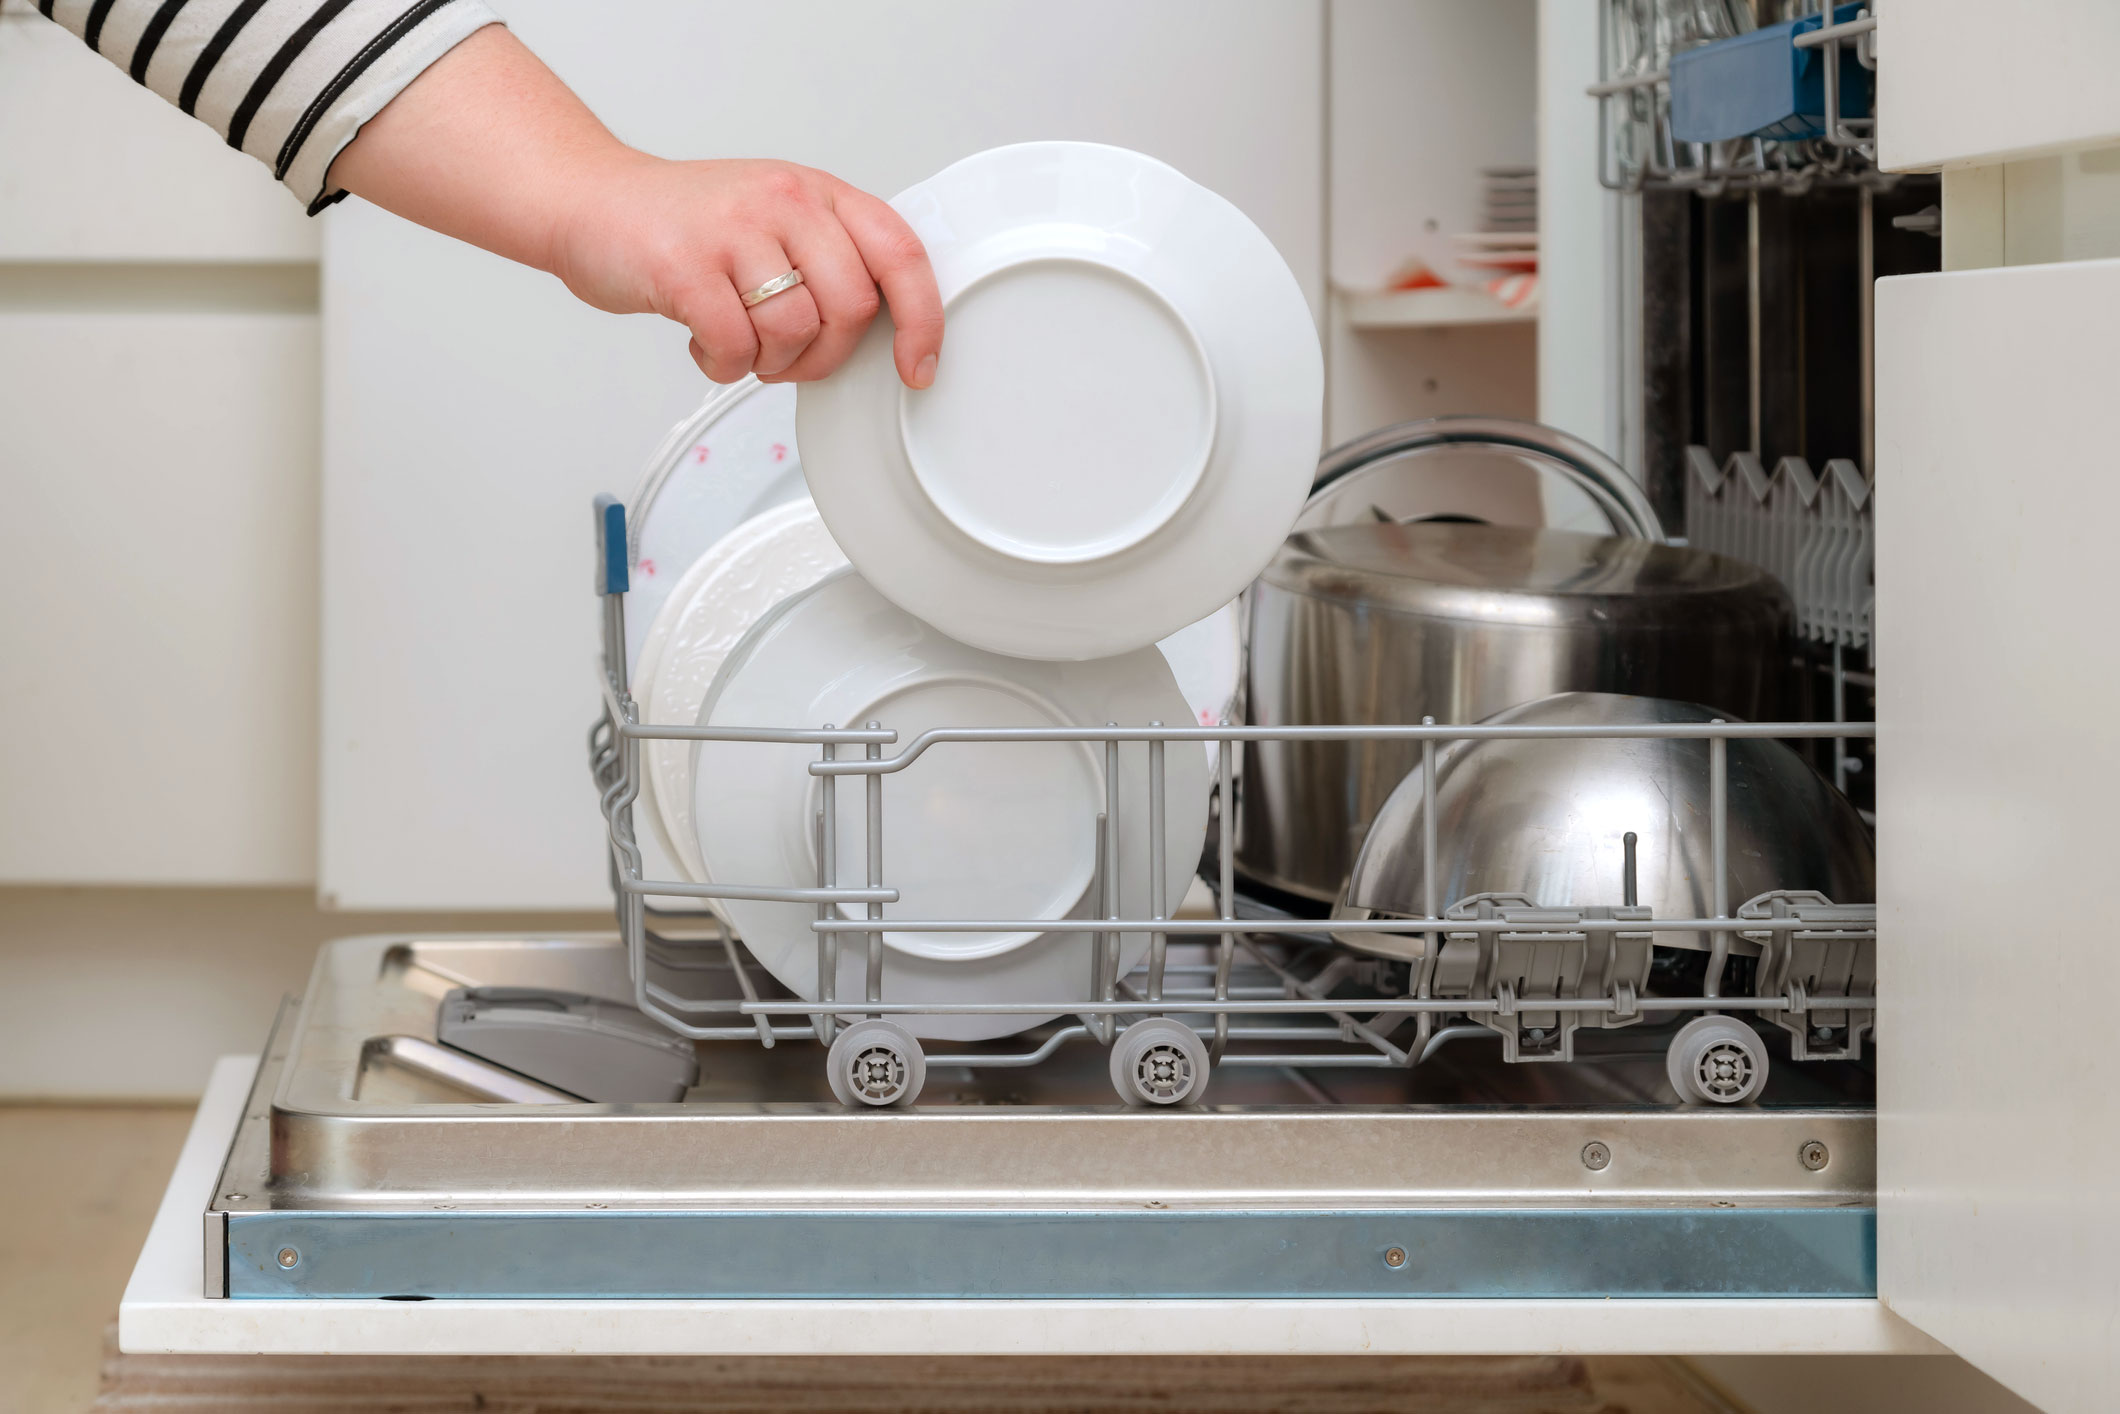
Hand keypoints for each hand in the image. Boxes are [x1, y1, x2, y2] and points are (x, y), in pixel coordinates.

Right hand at [329, 27, 941, 387]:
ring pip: (796, 332)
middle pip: (852, 308)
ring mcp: (734, 230)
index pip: (900, 254)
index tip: (917, 367)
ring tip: (740, 345)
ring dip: (771, 364)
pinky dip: (724, 364)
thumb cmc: (687, 223)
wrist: (591, 203)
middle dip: (825, 355)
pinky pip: (736, 346)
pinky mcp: (686, 266)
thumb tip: (886, 330)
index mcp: (817, 193)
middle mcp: (783, 201)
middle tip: (789, 357)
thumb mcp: (776, 219)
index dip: (923, 320)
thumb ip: (830, 258)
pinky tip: (706, 344)